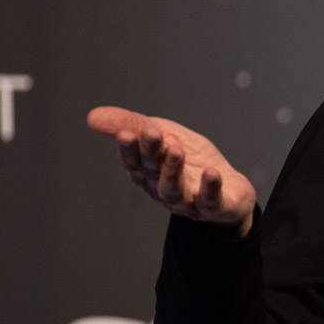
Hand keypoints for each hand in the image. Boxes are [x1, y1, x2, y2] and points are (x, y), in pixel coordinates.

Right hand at [87, 106, 256, 237]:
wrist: (230, 190)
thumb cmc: (191, 161)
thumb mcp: (166, 135)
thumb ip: (135, 125)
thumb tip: (92, 116)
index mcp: (147, 172)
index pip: (134, 161)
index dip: (129, 149)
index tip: (126, 133)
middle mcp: (162, 188)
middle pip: (152, 172)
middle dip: (150, 153)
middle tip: (152, 133)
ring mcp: (187, 200)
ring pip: (174, 190)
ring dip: (172, 170)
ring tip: (176, 150)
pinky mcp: (213, 207)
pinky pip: (210, 201)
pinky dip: (210, 188)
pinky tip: (212, 173)